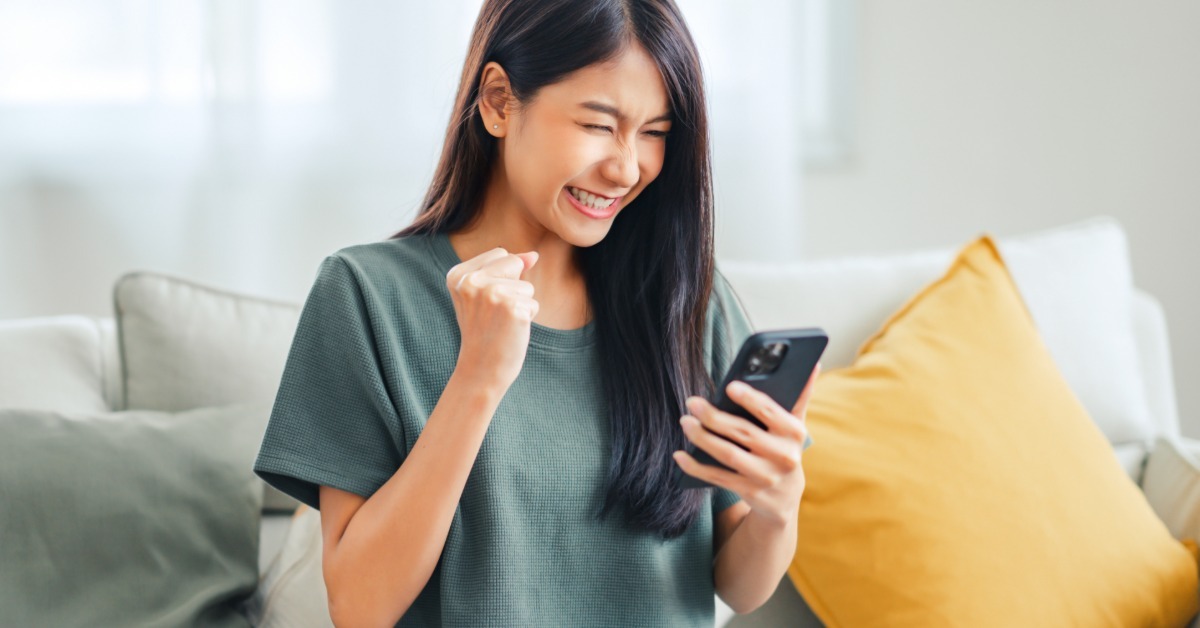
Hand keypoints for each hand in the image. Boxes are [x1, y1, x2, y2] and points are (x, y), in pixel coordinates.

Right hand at [446, 247, 539, 394]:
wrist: (481, 370)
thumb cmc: (485, 331)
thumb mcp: (485, 294)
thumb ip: (506, 268)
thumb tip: (534, 255)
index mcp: (458, 275)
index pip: (501, 253)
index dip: (503, 277)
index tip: (485, 304)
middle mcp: (471, 281)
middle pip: (514, 262)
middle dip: (514, 287)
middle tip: (494, 314)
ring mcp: (492, 293)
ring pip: (527, 286)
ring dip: (521, 306)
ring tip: (501, 324)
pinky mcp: (512, 308)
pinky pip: (533, 304)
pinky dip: (527, 319)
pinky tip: (509, 332)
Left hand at [673, 364, 821, 525]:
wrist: (785, 499)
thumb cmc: (784, 450)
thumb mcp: (795, 427)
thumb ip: (800, 397)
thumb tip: (813, 364)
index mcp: (794, 433)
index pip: (770, 412)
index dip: (750, 399)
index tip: (729, 386)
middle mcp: (783, 456)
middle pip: (743, 432)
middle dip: (714, 417)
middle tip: (692, 402)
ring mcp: (765, 477)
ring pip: (727, 454)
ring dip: (702, 438)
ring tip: (685, 421)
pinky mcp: (749, 492)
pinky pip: (717, 478)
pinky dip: (696, 467)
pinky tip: (679, 455)